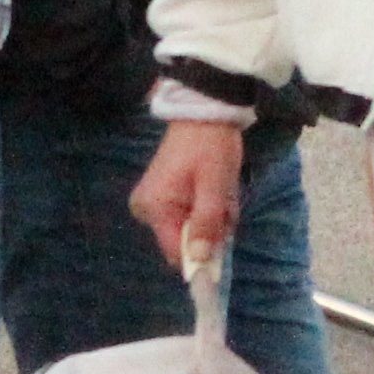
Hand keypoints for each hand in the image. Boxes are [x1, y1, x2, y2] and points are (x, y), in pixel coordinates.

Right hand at [130, 117, 246, 262]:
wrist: (204, 113)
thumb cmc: (210, 147)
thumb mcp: (214, 185)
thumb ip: (206, 223)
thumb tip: (200, 260)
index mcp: (154, 208)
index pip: (176, 252)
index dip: (202, 257)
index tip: (224, 246)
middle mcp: (148, 210)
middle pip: (187, 241)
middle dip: (212, 229)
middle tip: (225, 204)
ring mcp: (157, 203)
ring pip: (193, 229)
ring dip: (215, 218)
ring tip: (222, 193)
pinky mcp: (166, 197)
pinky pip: (192, 216)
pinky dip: (209, 209)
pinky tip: (216, 190)